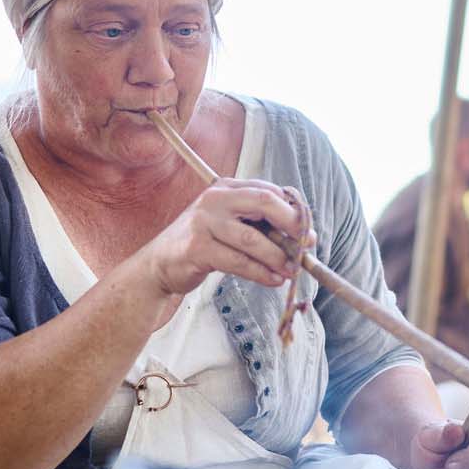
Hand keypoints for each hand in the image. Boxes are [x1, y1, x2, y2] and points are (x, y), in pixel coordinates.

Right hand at [136, 178, 313, 297]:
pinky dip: (261, 273)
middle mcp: (215, 199)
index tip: (308, 234)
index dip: (294, 212)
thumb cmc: (203, 244)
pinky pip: (238, 261)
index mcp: (226, 187)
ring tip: (292, 271)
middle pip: (265, 203)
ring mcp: (203, 222)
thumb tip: (301, 238)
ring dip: (278, 257)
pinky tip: (273, 280)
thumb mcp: (230, 225)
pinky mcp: (197, 248)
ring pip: (253, 238)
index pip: (269, 191)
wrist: (159, 264)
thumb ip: (258, 225)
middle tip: (306, 248)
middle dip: (291, 226)